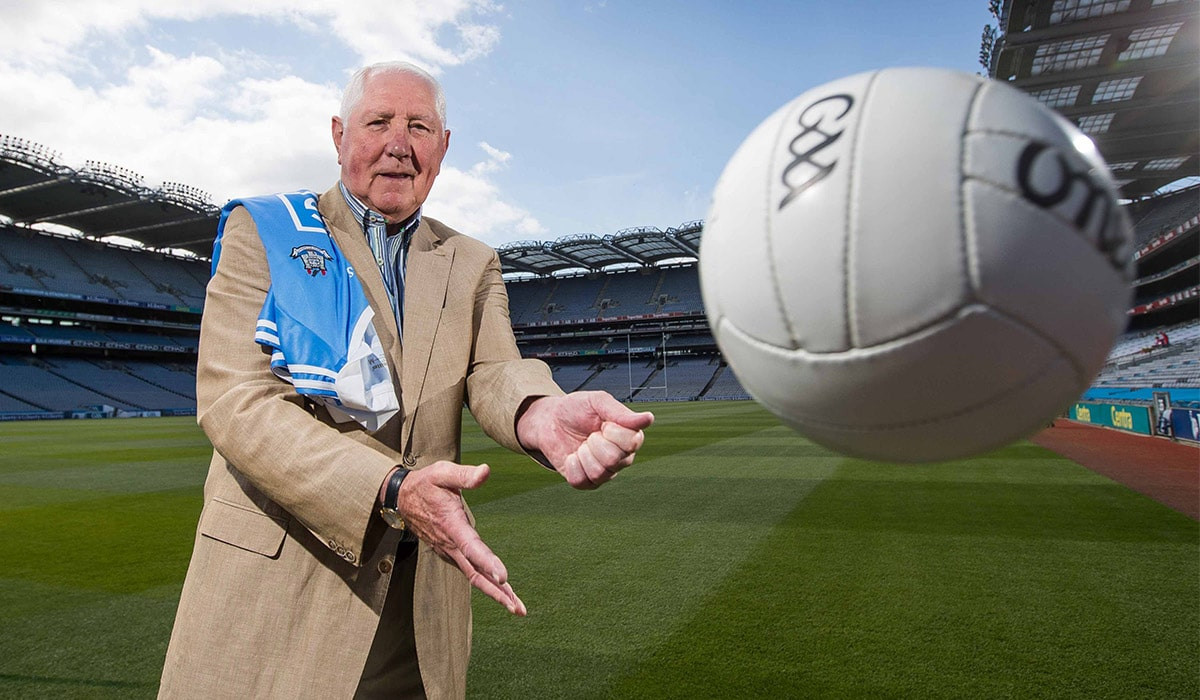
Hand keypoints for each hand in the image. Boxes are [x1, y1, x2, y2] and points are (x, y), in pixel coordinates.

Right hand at [394, 461, 525, 615]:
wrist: (402, 498)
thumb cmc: (426, 483)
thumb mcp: (442, 472)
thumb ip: (464, 475)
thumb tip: (486, 472)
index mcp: (451, 525)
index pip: (471, 547)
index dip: (487, 563)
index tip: (504, 578)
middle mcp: (450, 544)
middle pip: (476, 574)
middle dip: (497, 593)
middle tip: (519, 609)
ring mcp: (449, 552)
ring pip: (474, 577)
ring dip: (495, 593)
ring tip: (517, 607)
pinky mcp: (451, 553)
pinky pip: (470, 572)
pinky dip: (486, 583)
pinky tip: (501, 591)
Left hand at [516, 391, 653, 489]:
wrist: (550, 420)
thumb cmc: (577, 409)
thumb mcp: (596, 402)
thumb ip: (620, 412)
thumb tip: (649, 418)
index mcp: (630, 437)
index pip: (632, 443)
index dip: (612, 431)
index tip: (603, 423)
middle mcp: (622, 458)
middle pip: (614, 460)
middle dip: (595, 443)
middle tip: (590, 435)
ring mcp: (605, 472)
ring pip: (599, 473)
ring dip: (583, 455)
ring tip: (582, 445)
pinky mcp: (586, 482)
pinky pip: (581, 482)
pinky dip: (572, 466)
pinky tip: (572, 456)